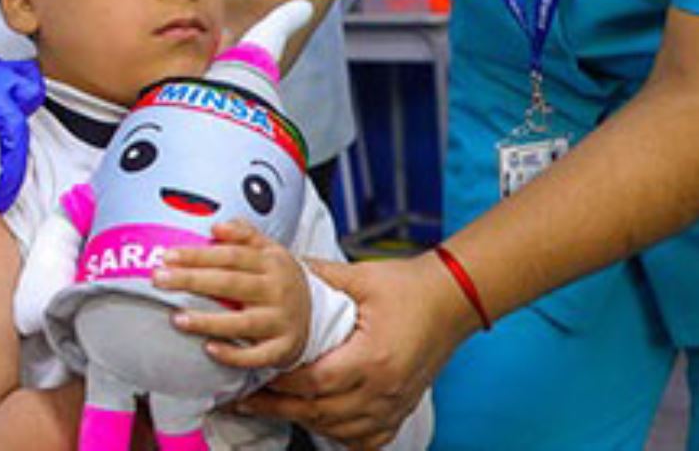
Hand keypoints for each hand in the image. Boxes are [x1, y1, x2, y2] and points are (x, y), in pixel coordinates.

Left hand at [155, 221, 310, 373]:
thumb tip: (217, 226)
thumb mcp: (269, 250)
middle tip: (159, 279)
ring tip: (177, 318)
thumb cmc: (279, 279)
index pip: (230, 255)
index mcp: (272, 263)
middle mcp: (277, 291)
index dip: (198, 255)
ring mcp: (280, 321)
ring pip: (242, 323)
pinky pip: (256, 356)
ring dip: (208, 321)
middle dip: (192, 281)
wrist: (316, 313)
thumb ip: (243, 234)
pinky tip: (209, 349)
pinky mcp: (282, 349)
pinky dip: (233, 354)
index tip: (168, 256)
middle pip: (231, 284)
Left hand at [234, 255, 469, 448]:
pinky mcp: (403, 409)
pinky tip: (320, 423)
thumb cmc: (409, 287)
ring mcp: (396, 404)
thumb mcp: (360, 276)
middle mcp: (385, 389)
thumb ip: (317, 275)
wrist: (454, 299)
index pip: (316, 382)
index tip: (253, 374)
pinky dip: (341, 435)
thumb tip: (278, 265)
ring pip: (341, 429)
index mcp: (373, 357)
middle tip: (245, 401)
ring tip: (270, 409)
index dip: (281, 382)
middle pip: (322, 412)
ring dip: (304, 421)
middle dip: (279, 407)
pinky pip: (368, 439)